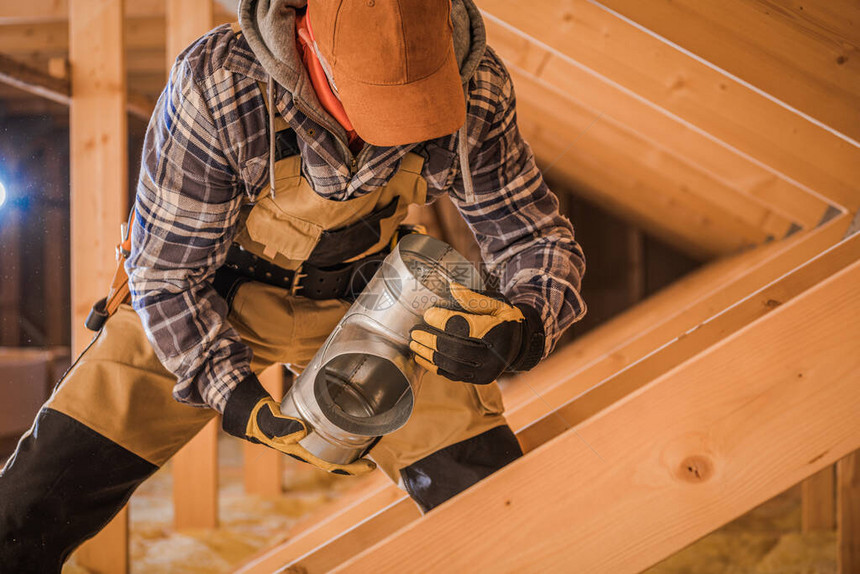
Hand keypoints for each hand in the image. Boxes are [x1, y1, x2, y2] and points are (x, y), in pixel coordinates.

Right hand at [223, 375, 375, 475]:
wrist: (248, 411)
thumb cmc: (258, 418)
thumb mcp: (266, 421)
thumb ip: (280, 425)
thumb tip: (300, 432)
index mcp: (301, 451)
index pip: (330, 465)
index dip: (351, 469)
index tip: (370, 467)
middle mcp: (307, 447)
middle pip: (338, 458)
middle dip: (358, 458)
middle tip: (379, 449)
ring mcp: (308, 439)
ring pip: (335, 445)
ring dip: (353, 444)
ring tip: (372, 436)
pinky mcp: (308, 427)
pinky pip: (330, 432)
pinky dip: (343, 430)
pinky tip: (352, 422)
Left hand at [409, 283, 542, 384]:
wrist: (519, 344)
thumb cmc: (505, 320)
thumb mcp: (497, 304)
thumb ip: (474, 298)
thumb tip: (452, 286)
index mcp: (499, 334)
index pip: (465, 328)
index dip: (443, 321)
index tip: (428, 313)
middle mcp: (494, 357)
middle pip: (455, 349)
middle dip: (431, 339)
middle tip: (415, 331)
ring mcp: (486, 372)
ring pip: (451, 365)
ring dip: (429, 354)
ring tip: (414, 343)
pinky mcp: (479, 381)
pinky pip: (452, 375)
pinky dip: (434, 366)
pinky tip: (422, 356)